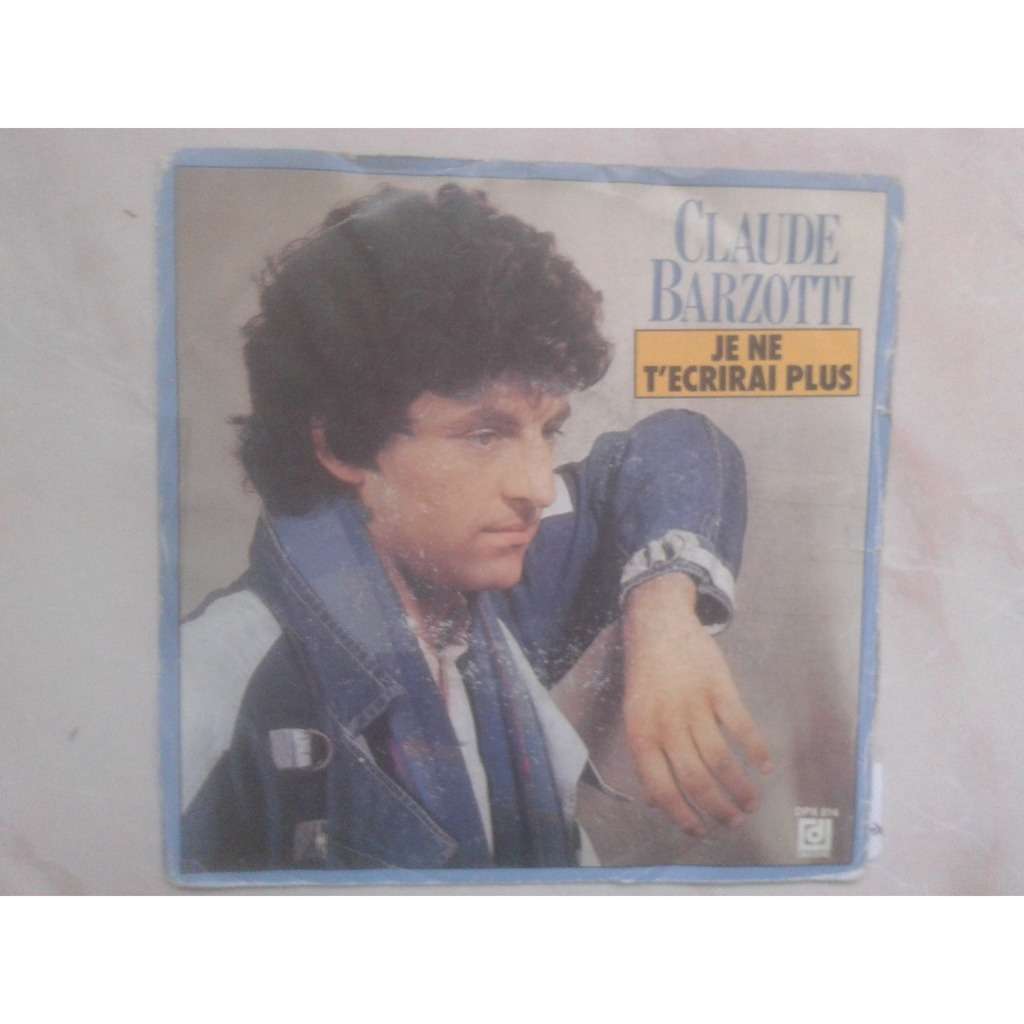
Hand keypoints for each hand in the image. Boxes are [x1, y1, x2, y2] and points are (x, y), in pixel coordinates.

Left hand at [622, 572, 772, 836]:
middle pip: (696, 778)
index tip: (699, 831)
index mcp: (641, 733)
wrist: (658, 624)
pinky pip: (741, 726)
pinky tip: (765, 766)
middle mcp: (666, 722)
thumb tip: (656, 802)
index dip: (681, 815)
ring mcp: (693, 704)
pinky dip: (756, 750)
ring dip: (739, 787)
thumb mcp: (635, 715)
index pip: (661, 787)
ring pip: (720, 758)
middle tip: (733, 821)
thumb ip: (646, 755)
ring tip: (750, 803)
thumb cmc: (646, 676)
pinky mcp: (718, 686)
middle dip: (717, 808)